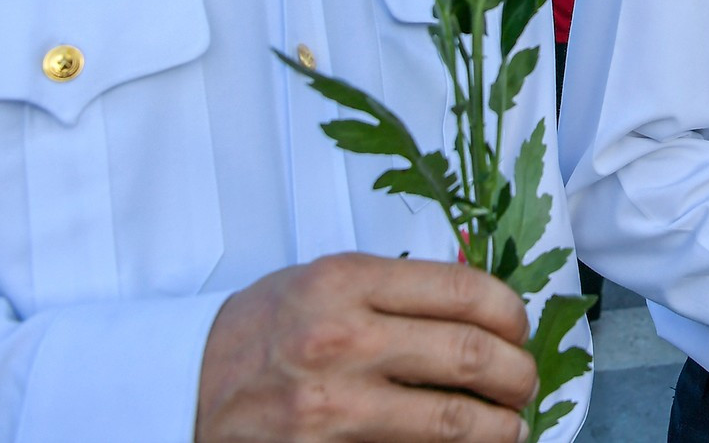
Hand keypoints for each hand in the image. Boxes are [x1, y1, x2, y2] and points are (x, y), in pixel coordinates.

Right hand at [195, 253, 536, 442]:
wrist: (184, 385)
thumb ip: (397, 290)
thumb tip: (484, 310)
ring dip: (500, 427)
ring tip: (510, 426)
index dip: (510, 313)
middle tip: (524, 383)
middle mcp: (341, 340)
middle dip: (518, 375)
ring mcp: (332, 406)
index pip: (465, 291)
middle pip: (471, 357)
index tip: (517, 327)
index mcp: (346, 282)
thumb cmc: (264, 329)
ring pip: (453, 421)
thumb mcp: (324, 281)